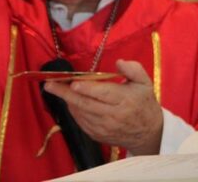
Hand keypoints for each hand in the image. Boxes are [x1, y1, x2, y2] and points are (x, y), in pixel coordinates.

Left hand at [43, 59, 162, 154]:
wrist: (148, 133)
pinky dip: (73, 111)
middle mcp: (114, 116)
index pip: (103, 94)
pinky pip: (81, 122)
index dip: (87, 88)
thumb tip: (119, 62)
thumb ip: (133, 69)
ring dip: (67, 101)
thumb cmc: (143, 103)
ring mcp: (104, 128)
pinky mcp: (98, 135)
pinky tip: (70, 101)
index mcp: (125, 100)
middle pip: (86, 104)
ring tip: (56, 89)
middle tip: (49, 85)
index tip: (73, 83)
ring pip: (81, 113)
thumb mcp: (144, 83)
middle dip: (65, 93)